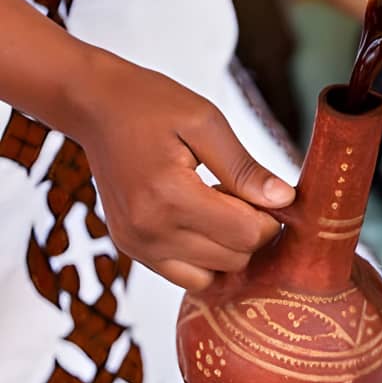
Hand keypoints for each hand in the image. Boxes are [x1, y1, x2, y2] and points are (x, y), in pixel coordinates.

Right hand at [69, 50, 294, 291]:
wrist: (96, 108)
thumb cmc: (151, 105)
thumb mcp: (206, 123)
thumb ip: (245, 168)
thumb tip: (284, 200)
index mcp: (170, 196)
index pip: (246, 235)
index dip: (272, 218)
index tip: (269, 193)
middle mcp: (149, 231)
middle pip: (234, 260)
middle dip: (252, 231)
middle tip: (243, 194)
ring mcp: (137, 245)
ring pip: (212, 276)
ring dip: (229, 247)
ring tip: (220, 206)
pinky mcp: (131, 250)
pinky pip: (185, 276)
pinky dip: (205, 257)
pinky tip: (202, 220)